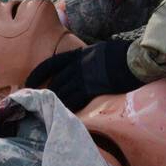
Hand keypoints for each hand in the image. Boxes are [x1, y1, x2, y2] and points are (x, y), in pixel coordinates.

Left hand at [24, 39, 142, 111]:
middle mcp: (77, 66)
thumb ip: (87, 59)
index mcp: (78, 55)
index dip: (38, 74)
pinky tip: (65, 114)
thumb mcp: (100, 50)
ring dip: (56, 103)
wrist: (135, 61)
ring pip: (62, 93)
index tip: (30, 82)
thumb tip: (82, 66)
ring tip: (50, 112)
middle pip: (56, 83)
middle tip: (39, 104)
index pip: (51, 64)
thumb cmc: (122, 55)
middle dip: (47, 94)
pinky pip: (75, 101)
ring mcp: (83, 78)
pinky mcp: (91, 90)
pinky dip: (69, 108)